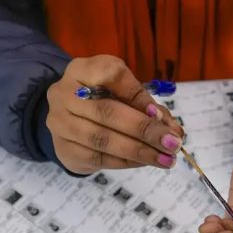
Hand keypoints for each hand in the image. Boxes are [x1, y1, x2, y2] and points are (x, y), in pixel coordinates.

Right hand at [45, 55, 184, 174]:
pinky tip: (145, 162)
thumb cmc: (101, 99)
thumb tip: (172, 129)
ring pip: (103, 140)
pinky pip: (99, 159)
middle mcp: (63, 94)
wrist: (67, 119)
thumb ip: (144, 103)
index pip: (112, 75)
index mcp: (81, 70)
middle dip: (145, 130)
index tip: (162, 115)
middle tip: (173, 143)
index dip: (139, 96)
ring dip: (139, 151)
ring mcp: (59, 124)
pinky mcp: (64, 149)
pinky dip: (126, 162)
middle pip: (107, 112)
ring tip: (165, 159)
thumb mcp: (120, 90)